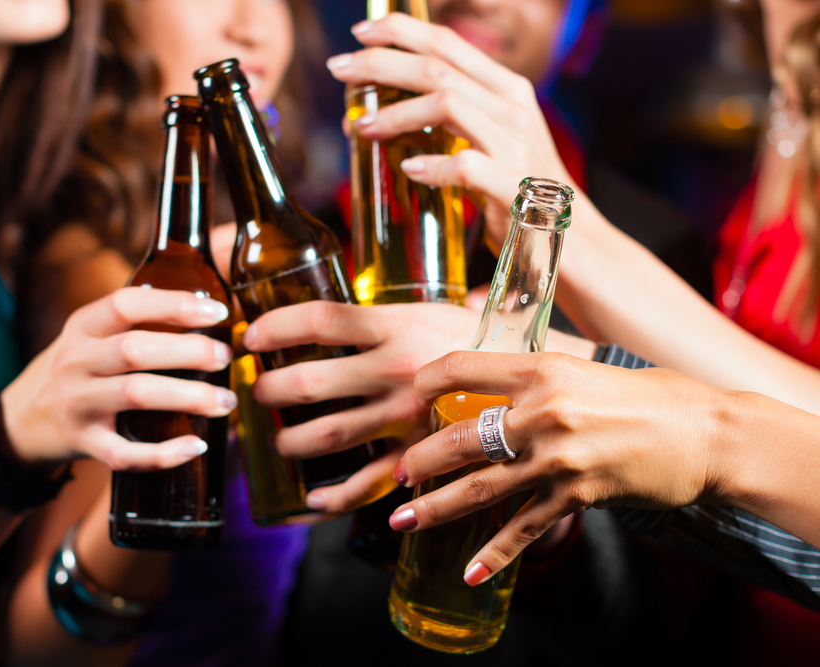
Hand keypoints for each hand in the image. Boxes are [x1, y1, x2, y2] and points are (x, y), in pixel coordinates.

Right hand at [1, 287, 235, 470]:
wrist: (21, 421)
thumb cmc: (78, 369)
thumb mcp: (91, 335)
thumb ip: (136, 321)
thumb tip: (210, 312)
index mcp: (83, 326)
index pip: (127, 304)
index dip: (174, 305)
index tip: (217, 313)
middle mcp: (76, 362)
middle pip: (135, 350)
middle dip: (188, 352)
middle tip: (226, 357)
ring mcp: (77, 404)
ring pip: (135, 395)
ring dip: (188, 397)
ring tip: (225, 401)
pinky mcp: (84, 443)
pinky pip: (125, 453)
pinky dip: (163, 453)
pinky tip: (196, 446)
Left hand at [243, 300, 479, 511]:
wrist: (542, 377)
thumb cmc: (481, 339)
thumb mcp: (430, 313)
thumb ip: (383, 319)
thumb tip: (331, 319)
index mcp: (397, 327)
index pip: (322, 320)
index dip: (277, 327)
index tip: (250, 337)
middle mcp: (395, 371)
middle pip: (311, 382)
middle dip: (271, 391)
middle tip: (258, 394)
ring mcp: (406, 417)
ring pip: (329, 435)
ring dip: (291, 443)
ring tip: (279, 443)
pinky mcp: (421, 455)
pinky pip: (368, 483)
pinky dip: (334, 497)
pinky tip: (312, 499)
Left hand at [327, 13, 574, 247]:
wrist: (575, 243)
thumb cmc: (522, 193)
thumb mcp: (492, 143)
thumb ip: (451, 121)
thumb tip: (379, 114)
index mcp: (506, 91)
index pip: (448, 44)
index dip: (400, 32)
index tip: (358, 35)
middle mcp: (512, 109)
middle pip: (437, 67)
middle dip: (381, 63)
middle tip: (340, 70)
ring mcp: (516, 147)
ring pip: (447, 105)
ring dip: (395, 113)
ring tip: (361, 127)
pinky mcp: (515, 189)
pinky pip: (466, 166)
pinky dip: (432, 165)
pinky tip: (408, 169)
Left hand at [389, 351, 728, 585]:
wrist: (707, 432)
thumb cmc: (648, 395)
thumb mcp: (583, 367)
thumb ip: (535, 374)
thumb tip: (490, 377)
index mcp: (541, 369)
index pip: (461, 367)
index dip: (427, 381)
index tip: (410, 395)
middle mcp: (543, 412)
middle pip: (460, 438)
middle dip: (419, 460)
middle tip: (396, 473)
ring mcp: (558, 458)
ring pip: (481, 487)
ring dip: (437, 507)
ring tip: (402, 520)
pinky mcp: (577, 496)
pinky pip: (525, 529)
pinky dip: (494, 553)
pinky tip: (468, 570)